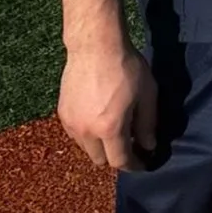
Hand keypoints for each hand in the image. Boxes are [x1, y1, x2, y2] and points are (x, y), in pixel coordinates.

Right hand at [58, 39, 157, 171]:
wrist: (95, 47)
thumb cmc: (126, 67)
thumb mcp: (147, 94)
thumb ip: (148, 124)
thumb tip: (149, 145)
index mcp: (110, 128)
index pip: (120, 161)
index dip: (134, 165)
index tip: (143, 163)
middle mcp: (86, 131)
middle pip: (100, 160)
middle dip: (116, 156)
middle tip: (130, 144)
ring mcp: (71, 123)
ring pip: (86, 148)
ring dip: (100, 145)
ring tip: (115, 128)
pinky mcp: (62, 114)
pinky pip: (76, 134)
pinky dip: (88, 134)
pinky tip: (99, 117)